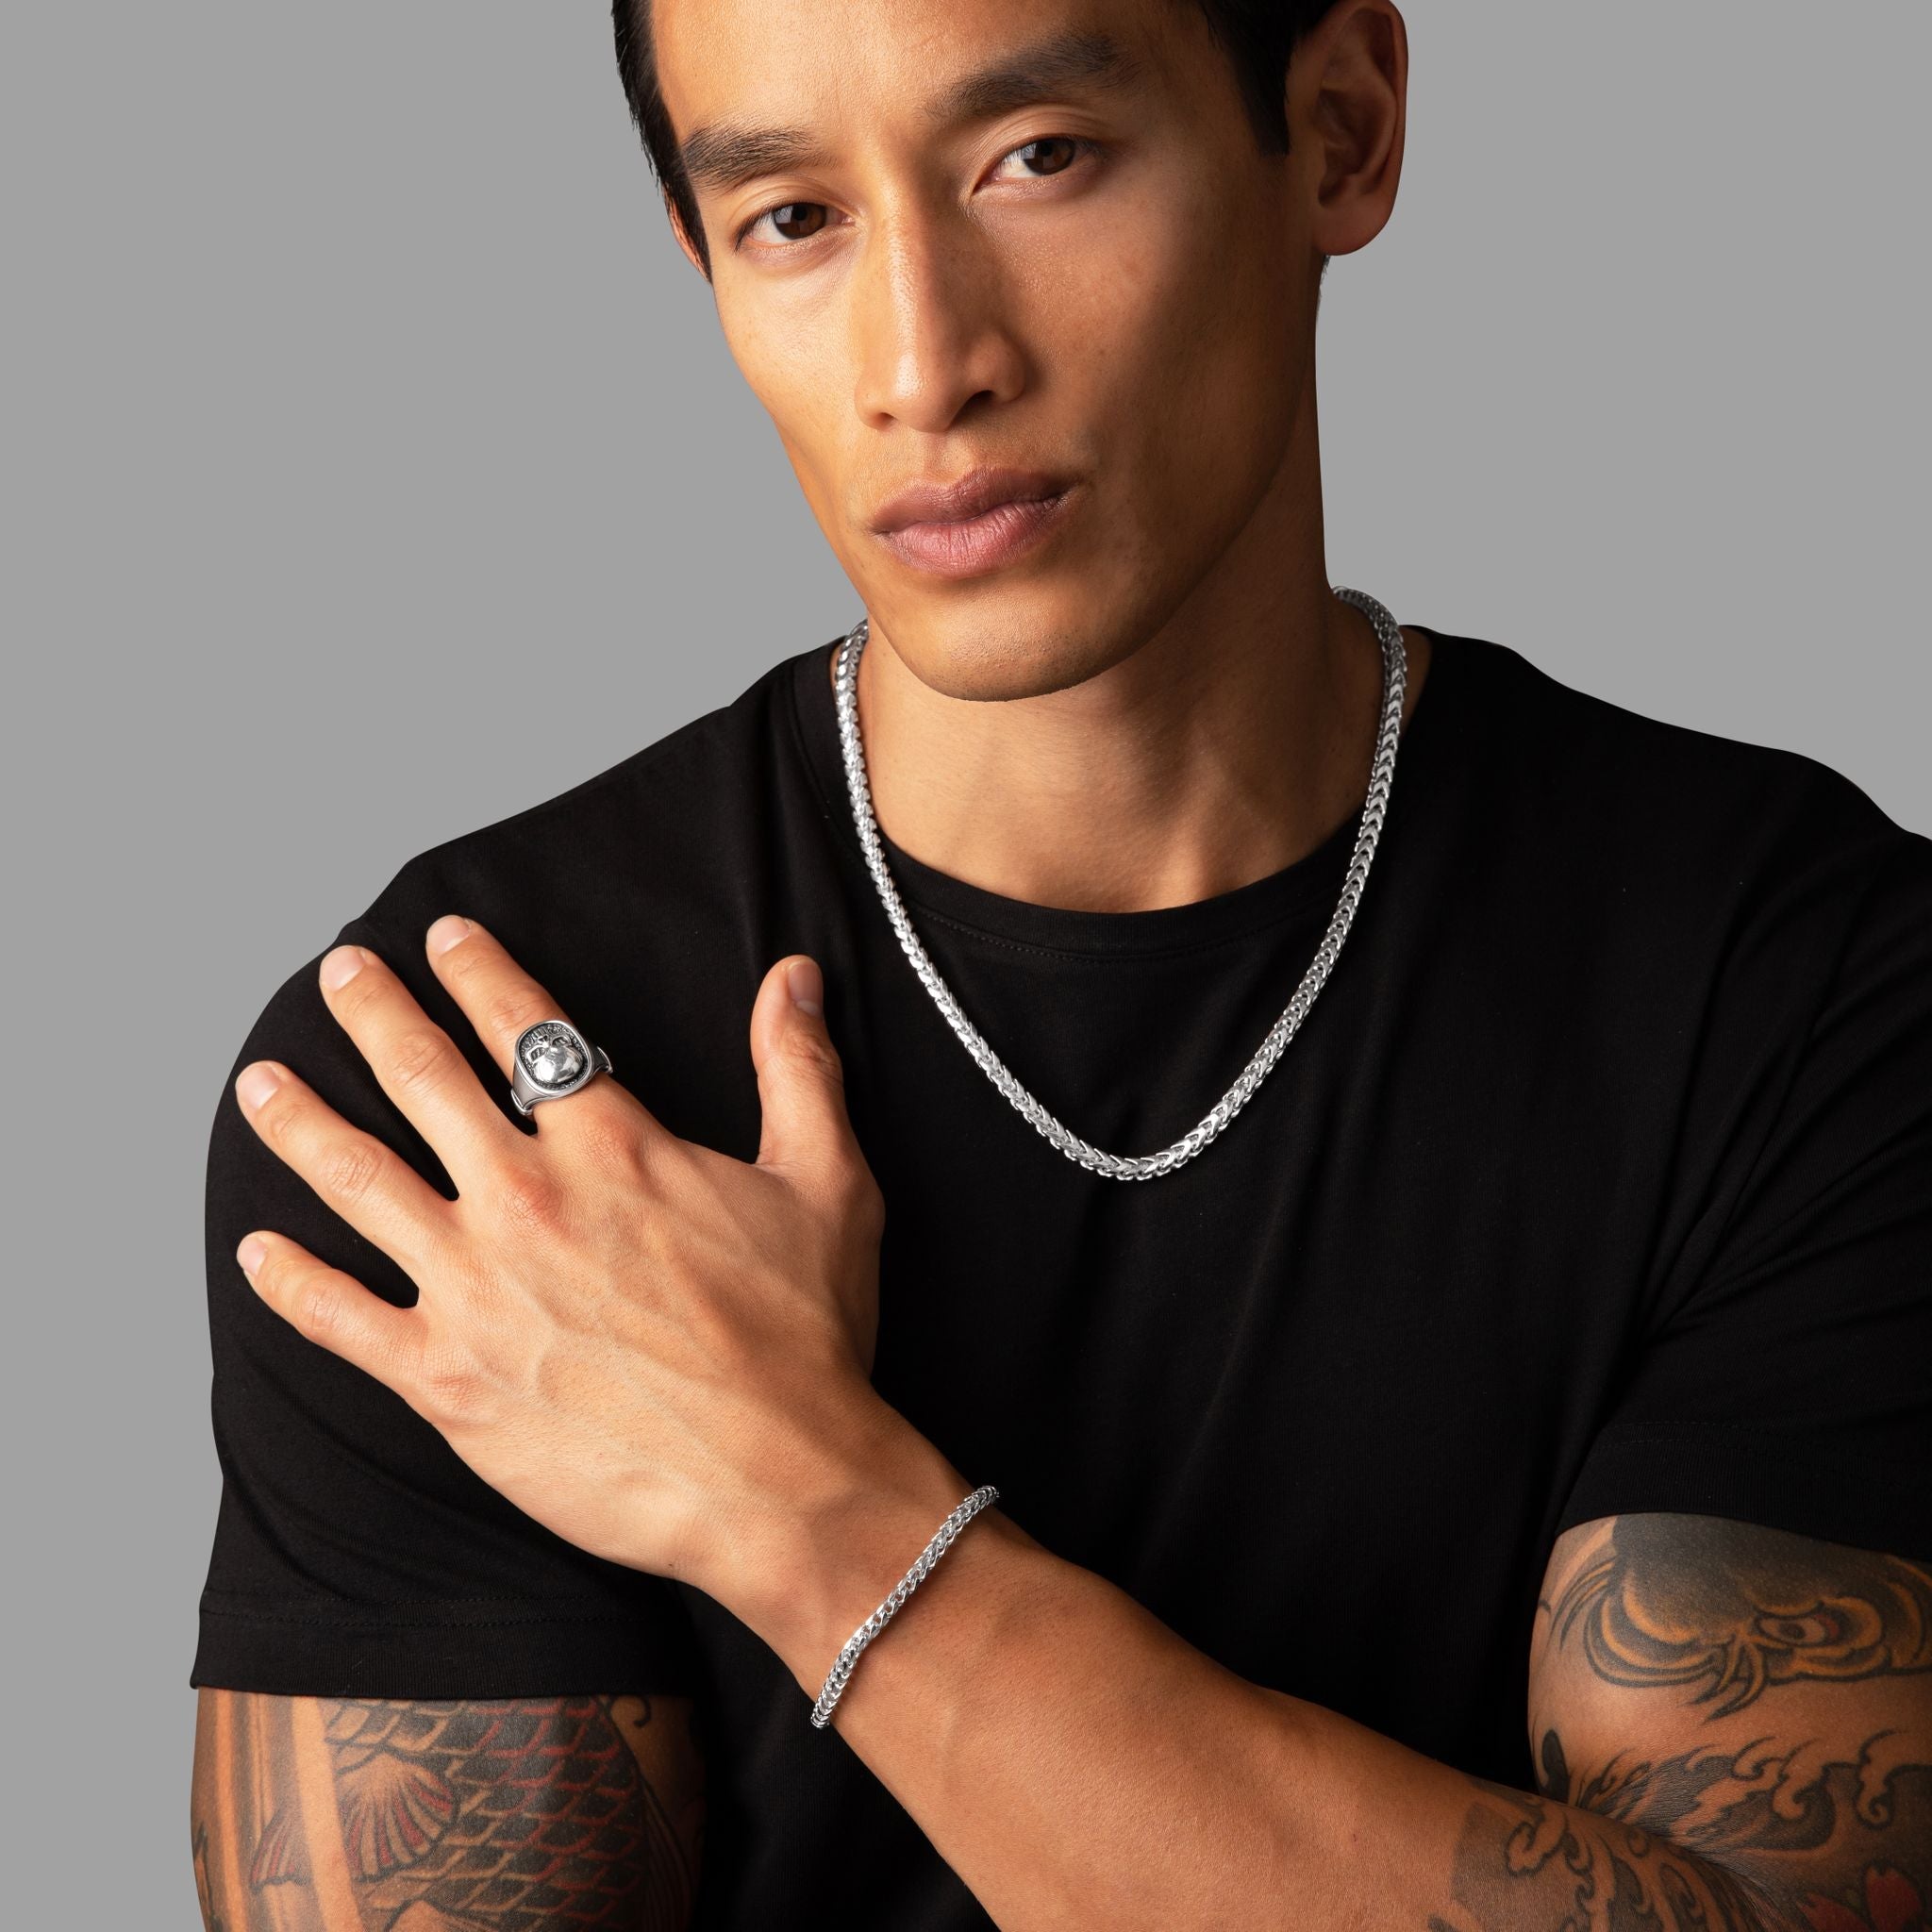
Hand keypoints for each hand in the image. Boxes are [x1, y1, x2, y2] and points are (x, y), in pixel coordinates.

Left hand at [229, 913, 888, 1607]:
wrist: (779, 1480)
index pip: (527, 1028)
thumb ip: (800, 1068)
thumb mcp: (829, 1182)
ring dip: (301, 1123)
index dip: (478, 972)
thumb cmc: (806, 1335)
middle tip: (339, 972)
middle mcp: (528, 1200)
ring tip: (260, 1083)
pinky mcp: (445, 1380)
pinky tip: (258, 1249)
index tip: (442, 937)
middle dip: (373, 1013)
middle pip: (424, 1079)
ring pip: (359, 1181)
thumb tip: (794, 975)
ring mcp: (475, 1289)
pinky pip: (341, 1318)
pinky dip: (290, 1281)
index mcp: (613, 1148)